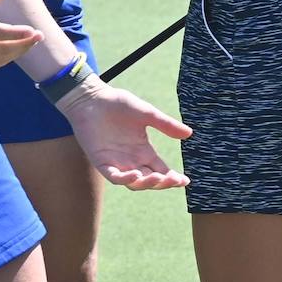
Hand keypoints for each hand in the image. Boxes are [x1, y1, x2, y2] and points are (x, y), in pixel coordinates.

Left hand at [57, 78, 191, 189]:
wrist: (91, 98)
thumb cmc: (117, 103)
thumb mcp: (146, 113)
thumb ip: (166, 124)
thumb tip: (189, 133)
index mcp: (143, 151)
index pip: (161, 170)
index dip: (172, 178)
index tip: (184, 181)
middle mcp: (131, 160)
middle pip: (149, 180)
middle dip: (162, 183)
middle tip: (173, 179)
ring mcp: (116, 162)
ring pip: (134, 183)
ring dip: (146, 183)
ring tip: (156, 177)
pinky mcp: (101, 161)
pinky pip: (114, 176)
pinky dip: (124, 179)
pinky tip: (135, 174)